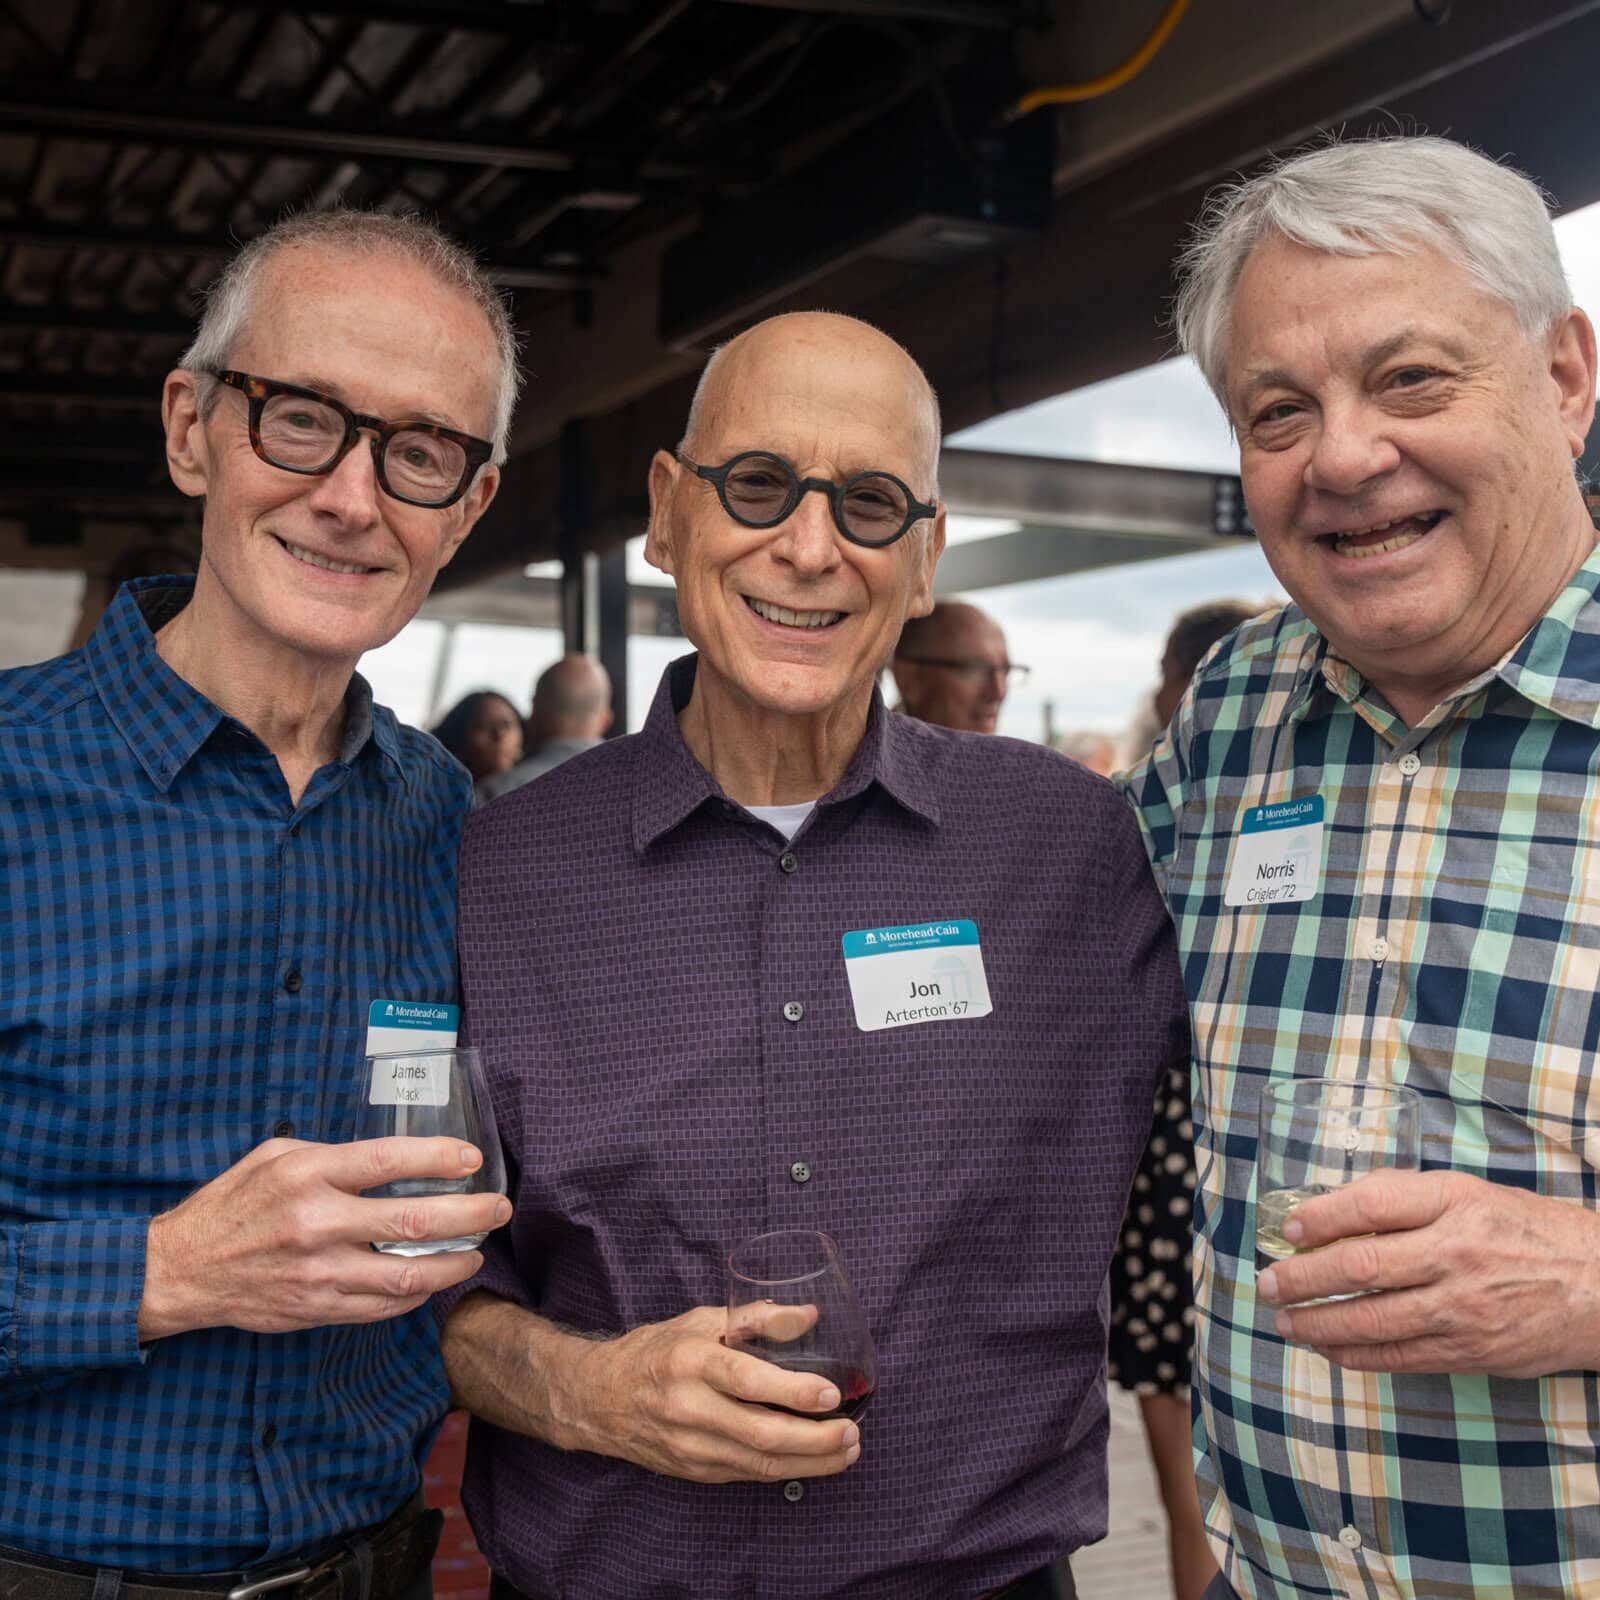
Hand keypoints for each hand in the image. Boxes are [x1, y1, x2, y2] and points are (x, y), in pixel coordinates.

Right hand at [140, 1136, 510, 1338]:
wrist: (182, 1270)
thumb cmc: (233, 1204)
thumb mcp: (276, 1156)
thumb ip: (333, 1155)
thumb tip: (391, 1157)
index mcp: (308, 1174)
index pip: (389, 1160)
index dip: (439, 1157)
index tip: (471, 1158)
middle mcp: (317, 1223)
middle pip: (413, 1219)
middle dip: (469, 1214)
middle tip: (499, 1208)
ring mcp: (318, 1272)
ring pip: (407, 1273)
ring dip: (454, 1263)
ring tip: (477, 1251)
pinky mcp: (316, 1309)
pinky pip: (382, 1306)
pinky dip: (416, 1293)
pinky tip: (433, 1279)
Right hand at [547, 1306, 861, 1483]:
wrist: (600, 1398)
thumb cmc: (656, 1350)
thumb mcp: (701, 1320)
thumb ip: (755, 1318)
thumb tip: (809, 1315)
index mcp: (690, 1361)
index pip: (747, 1380)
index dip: (792, 1390)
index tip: (832, 1394)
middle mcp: (688, 1408)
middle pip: (760, 1433)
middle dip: (815, 1439)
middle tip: (852, 1432)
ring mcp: (690, 1446)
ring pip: (759, 1463)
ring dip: (810, 1462)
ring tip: (847, 1450)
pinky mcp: (694, 1471)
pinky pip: (748, 1474)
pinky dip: (785, 1469)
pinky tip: (814, 1460)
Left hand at [1256, 1169, 1599, 1375]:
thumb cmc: (1526, 1230)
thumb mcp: (1470, 1193)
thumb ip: (1406, 1197)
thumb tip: (1334, 1206)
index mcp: (1454, 1204)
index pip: (1373, 1204)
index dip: (1322, 1216)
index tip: (1288, 1227)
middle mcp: (1455, 1254)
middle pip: (1361, 1266)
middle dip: (1302, 1277)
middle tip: (1266, 1283)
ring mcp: (1462, 1308)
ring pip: (1373, 1319)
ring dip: (1317, 1322)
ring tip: (1284, 1320)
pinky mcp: (1469, 1351)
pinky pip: (1399, 1356)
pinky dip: (1354, 1353)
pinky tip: (1326, 1347)